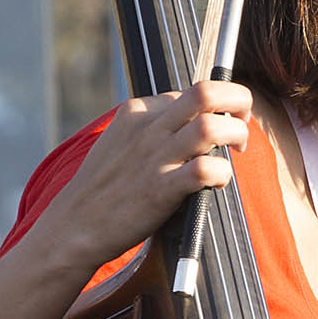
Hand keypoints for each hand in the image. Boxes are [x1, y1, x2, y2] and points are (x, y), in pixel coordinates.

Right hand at [37, 84, 252, 271]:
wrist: (74, 226)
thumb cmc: (103, 188)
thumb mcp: (120, 143)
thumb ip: (151, 130)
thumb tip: (191, 124)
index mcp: (136, 112)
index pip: (188, 92)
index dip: (215, 105)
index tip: (223, 123)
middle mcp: (147, 128)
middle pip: (205, 92)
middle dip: (238, 99)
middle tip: (243, 121)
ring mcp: (155, 157)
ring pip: (211, 127)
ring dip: (236, 134)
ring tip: (238, 149)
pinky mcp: (161, 189)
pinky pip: (205, 169)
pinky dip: (222, 173)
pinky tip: (218, 182)